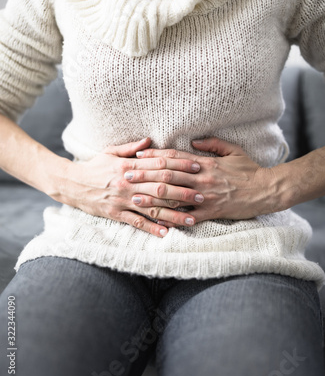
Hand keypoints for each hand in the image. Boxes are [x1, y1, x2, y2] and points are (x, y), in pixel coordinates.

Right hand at [60, 138, 203, 236]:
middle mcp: (128, 183)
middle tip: (202, 195)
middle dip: (183, 192)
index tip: (197, 168)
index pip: (159, 165)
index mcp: (129, 166)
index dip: (180, 166)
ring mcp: (122, 200)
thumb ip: (132, 148)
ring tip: (192, 219)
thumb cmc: (94, 166)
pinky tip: (166, 233)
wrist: (71, 184)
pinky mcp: (116, 213)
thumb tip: (150, 142)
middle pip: (160, 187)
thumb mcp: (111, 152)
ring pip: (152, 207)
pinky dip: (151, 228)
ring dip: (173, 214)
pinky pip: (136, 222)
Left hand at [128, 137, 276, 225]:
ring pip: (173, 196)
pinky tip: (157, 221)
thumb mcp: (233, 151)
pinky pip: (188, 217)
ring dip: (152, 197)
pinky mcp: (210, 212)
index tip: (138, 156)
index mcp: (205, 162)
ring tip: (134, 198)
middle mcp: (201, 178)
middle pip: (168, 175)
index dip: (155, 156)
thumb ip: (213, 144)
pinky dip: (172, 219)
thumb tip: (195, 141)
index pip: (174, 157)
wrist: (266, 190)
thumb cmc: (250, 170)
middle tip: (126, 175)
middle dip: (145, 175)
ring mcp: (205, 196)